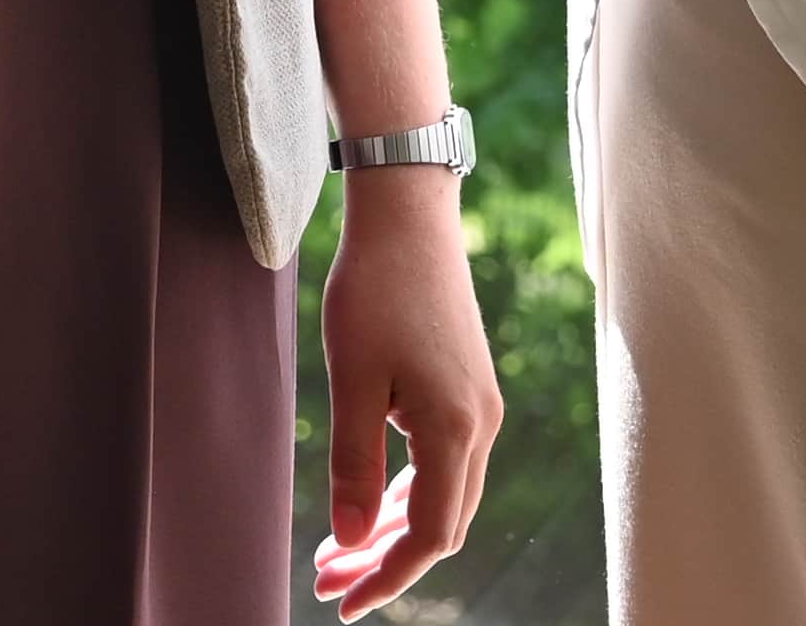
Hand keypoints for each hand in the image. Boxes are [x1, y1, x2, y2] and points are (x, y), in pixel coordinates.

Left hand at [310, 171, 500, 617]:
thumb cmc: (375, 291)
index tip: (342, 604)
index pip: (429, 536)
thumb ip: (354, 466)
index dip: (388, 579)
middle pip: (442, 525)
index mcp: (454, 429)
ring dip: (393, 533)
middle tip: (325, 582)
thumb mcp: (352, 380)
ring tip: (336, 553)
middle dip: (385, 563)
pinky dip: (407, 497)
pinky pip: (445, 468)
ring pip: (446, 498)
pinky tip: (369, 504)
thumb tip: (350, 543)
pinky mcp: (469, 391)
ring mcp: (480, 407)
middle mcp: (480, 425)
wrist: (409, 217)